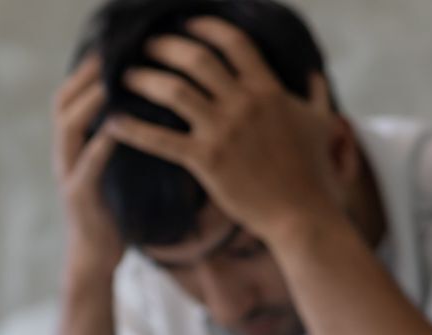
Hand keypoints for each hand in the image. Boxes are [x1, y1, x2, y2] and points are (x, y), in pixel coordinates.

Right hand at [52, 55, 123, 287]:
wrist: (95, 259)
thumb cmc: (112, 213)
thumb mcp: (116, 170)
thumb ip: (119, 142)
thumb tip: (146, 111)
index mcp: (73, 148)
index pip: (69, 99)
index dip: (84, 73)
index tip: (107, 50)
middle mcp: (65, 156)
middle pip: (62, 105)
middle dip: (83, 78)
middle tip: (108, 56)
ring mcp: (69, 175)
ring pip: (68, 129)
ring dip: (89, 103)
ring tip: (110, 82)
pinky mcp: (79, 197)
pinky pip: (87, 164)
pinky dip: (101, 144)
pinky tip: (118, 128)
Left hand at [105, 17, 340, 243]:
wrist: (302, 214)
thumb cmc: (312, 171)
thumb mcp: (320, 123)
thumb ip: (314, 93)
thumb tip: (314, 73)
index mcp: (269, 89)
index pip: (234, 43)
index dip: (206, 28)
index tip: (184, 23)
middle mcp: (244, 103)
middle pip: (197, 60)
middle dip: (166, 47)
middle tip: (144, 45)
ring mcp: (224, 131)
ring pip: (174, 92)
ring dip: (144, 79)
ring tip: (124, 76)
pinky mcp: (206, 161)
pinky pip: (160, 140)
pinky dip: (132, 129)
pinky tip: (111, 123)